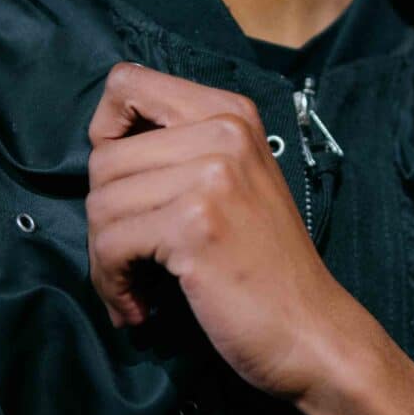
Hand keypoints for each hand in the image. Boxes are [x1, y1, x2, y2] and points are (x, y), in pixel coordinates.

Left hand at [86, 62, 352, 397]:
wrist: (312, 330)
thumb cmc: (264, 266)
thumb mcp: (234, 183)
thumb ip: (181, 151)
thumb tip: (101, 150)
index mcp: (231, 113)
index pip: (126, 83)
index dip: (105, 132)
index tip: (121, 184)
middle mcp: (224, 131)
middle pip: (104, 157)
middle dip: (103, 218)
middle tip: (128, 260)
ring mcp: (212, 175)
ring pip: (101, 203)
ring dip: (104, 258)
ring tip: (133, 287)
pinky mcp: (195, 223)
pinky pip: (111, 244)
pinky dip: (113, 283)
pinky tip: (137, 306)